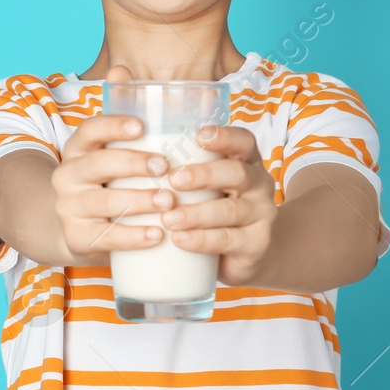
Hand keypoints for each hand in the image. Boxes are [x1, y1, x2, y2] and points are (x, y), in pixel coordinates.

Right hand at [52, 63, 177, 262]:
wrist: (73, 229)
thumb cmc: (103, 182)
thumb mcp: (105, 149)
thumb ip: (117, 111)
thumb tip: (122, 68)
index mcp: (77, 149)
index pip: (89, 130)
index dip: (112, 125)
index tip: (140, 126)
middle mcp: (67, 176)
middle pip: (97, 165)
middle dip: (133, 164)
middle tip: (167, 166)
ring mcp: (69, 209)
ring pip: (104, 203)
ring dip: (139, 201)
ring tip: (170, 201)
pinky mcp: (77, 238)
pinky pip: (105, 238)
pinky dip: (133, 237)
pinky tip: (157, 235)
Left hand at [158, 123, 277, 284]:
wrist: (241, 255)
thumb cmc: (209, 208)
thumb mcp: (201, 185)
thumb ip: (179, 165)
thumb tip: (128, 137)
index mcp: (246, 162)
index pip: (243, 141)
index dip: (225, 136)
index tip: (198, 135)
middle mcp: (258, 185)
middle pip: (237, 173)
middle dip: (204, 175)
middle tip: (173, 180)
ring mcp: (261, 216)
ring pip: (230, 210)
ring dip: (196, 213)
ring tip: (168, 218)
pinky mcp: (256, 245)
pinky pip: (229, 240)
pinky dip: (202, 240)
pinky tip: (179, 240)